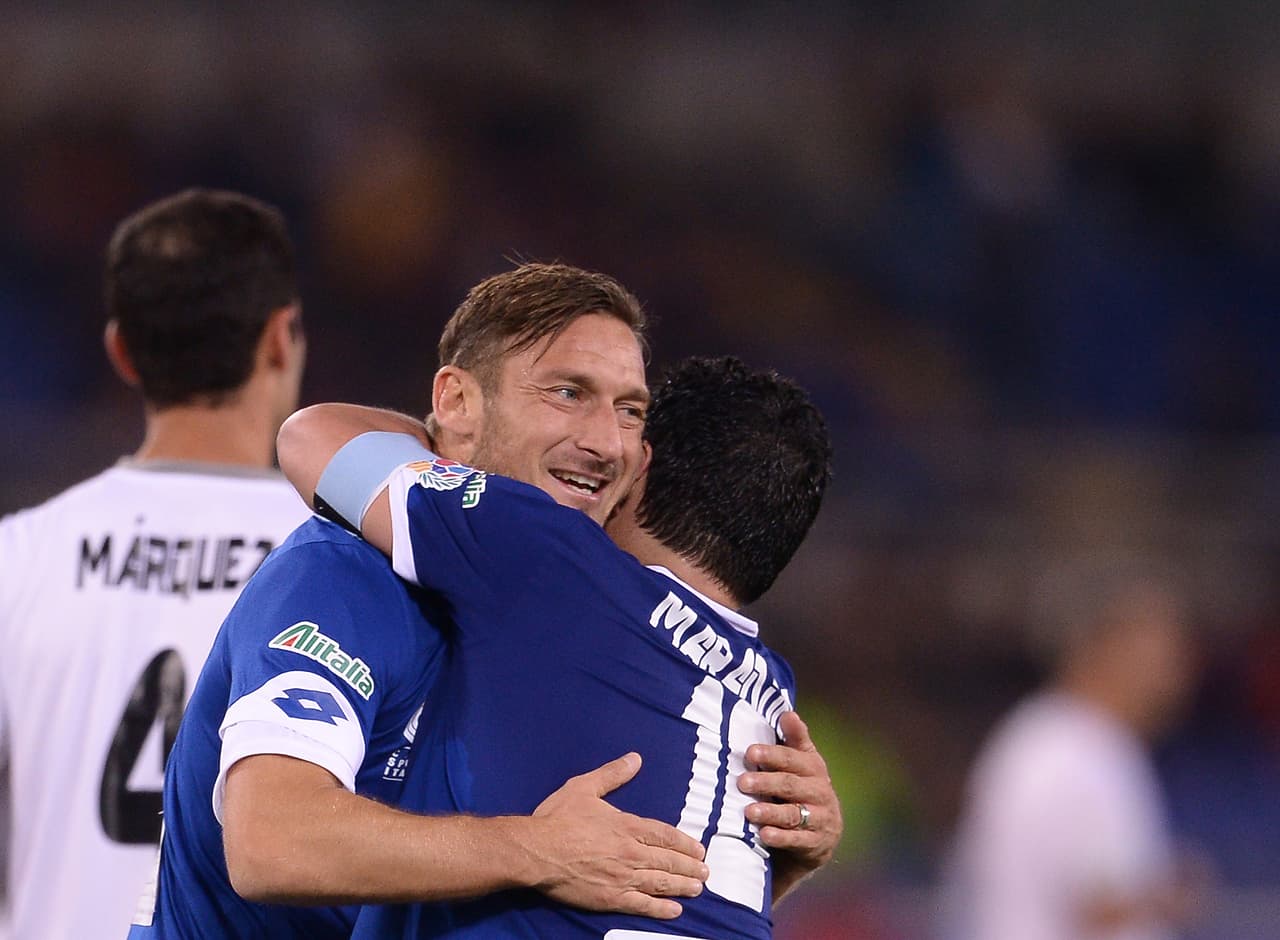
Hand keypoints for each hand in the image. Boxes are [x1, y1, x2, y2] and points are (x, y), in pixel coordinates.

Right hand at [528, 752, 708, 918]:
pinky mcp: (610, 898)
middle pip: (668, 861)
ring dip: (682, 886)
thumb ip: (612, 774)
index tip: (699, 850)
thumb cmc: (557, 818)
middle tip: (705, 873)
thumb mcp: (584, 787)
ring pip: (661, 883)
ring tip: (698, 889)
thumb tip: (634, 759)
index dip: (684, 843)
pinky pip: (642, 904)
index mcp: (626, 826)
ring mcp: (622, 877)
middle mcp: (630, 853)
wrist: (536, 851)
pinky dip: (661, 908)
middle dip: (690, 867)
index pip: (664, 836)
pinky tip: (675, 910)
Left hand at [739, 710, 841, 900]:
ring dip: (770, 812)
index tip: (750, 752)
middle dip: (766, 783)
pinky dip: (781, 838)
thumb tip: (788, 712)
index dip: (772, 755)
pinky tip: (764, 835)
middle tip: (742, 782)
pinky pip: (797, 840)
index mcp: (814, 768)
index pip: (792, 758)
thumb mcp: (802, 764)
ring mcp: (820, 818)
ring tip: (749, 811)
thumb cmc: (802, 790)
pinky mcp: (816, 843)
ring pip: (793, 814)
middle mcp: (819, 791)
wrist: (822, 835)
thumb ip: (794, 740)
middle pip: (791, 785)